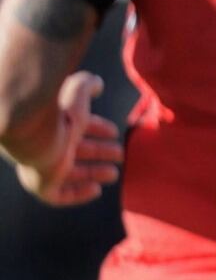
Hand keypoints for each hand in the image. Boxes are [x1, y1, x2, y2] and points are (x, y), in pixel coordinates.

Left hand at [15, 72, 120, 206]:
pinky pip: (59, 196)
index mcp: (54, 123)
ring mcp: (43, 166)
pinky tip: (95, 191)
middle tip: (119, 153)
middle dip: (99, 152)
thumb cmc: (55, 109)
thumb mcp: (78, 92)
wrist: (31, 130)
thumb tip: (97, 84)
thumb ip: (88, 85)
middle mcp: (48, 145)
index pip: (75, 127)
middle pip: (76, 151)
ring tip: (114, 173)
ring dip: (93, 173)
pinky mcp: (41, 184)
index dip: (96, 128)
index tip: (114, 131)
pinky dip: (78, 195)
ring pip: (70, 173)